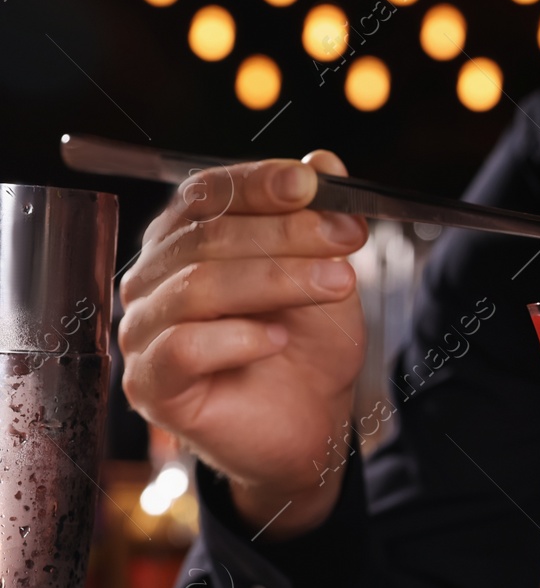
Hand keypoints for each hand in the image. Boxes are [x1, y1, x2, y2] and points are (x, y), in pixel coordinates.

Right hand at [119, 153, 367, 537]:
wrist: (311, 425)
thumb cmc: (308, 347)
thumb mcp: (327, 274)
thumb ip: (320, 220)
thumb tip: (323, 162)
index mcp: (186, 241)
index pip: (207, 193)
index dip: (260, 183)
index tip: (313, 184)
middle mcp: (153, 278)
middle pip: (206, 236)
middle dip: (287, 232)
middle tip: (349, 238)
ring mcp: (143, 331)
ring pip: (198, 286)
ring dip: (276, 279)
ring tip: (337, 284)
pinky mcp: (150, 385)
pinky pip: (181, 346)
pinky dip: (237, 338)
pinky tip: (278, 340)